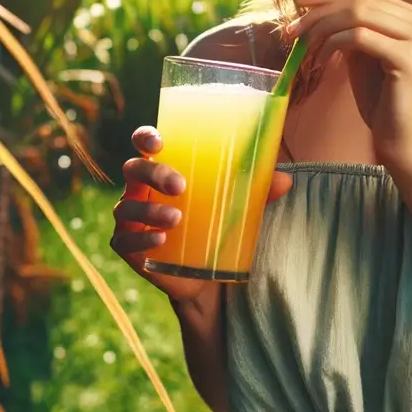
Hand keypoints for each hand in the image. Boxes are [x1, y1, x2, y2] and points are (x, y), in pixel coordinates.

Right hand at [110, 126, 293, 302]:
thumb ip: (259, 190)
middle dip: (154, 173)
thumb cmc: (216, 222)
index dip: (145, 137)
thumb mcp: (239, 204)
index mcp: (162, 168)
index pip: (144, 144)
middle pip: (134, 169)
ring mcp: (132, 217)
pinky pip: (126, 239)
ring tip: (176, 218)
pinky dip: (142, 238)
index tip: (159, 142)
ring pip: (128, 206)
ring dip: (150, 209)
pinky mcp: (130, 246)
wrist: (206, 274)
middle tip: (180, 185)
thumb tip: (285, 180)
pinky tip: (160, 240)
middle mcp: (141, 189)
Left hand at [286, 0, 411, 168]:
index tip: (301, 1)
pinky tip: (320, 61)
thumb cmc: (382, 102)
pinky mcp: (410, 57)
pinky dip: (332, 44)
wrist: (403, 143)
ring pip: (359, 13)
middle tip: (292, 28)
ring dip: (322, 27)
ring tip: (302, 45)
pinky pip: (359, 36)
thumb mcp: (365, 56)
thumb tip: (317, 4)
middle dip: (320, 11)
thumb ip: (351, 28)